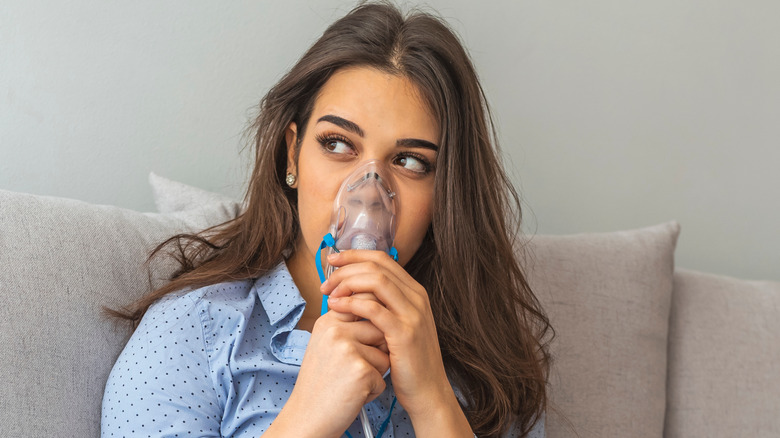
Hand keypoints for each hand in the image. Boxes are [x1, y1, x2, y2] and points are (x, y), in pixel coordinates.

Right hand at [275, 306, 389, 437]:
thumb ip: (348, 326)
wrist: (307, 418)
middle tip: (353, 369)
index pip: (364, 303)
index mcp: (327, 322)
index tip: (365, 342)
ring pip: (385, 354)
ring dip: (376, 373)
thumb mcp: (326, 346)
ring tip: (351, 382)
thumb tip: (381, 313)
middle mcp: (335, 331)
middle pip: (380, 329)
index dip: (373, 322)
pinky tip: (353, 395)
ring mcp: (347, 349)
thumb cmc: (321, 384)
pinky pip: (383, 377)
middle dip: (377, 351)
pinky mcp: (360, 370)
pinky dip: (373, 391)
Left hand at [320, 250, 451, 418]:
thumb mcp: (398, 326)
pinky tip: (336, 308)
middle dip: (346, 268)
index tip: (332, 260)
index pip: (382, 259)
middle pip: (377, 266)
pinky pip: (374, 308)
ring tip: (329, 294)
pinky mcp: (404, 333)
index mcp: (414, 292)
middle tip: (326, 282)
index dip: (354, 255)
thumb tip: (352, 289)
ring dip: (347, 283)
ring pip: (376, 281)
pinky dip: (351, 303)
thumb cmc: (407, 362)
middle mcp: (417, 298)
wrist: (428, 393)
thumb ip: (383, 306)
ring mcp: (413, 314)